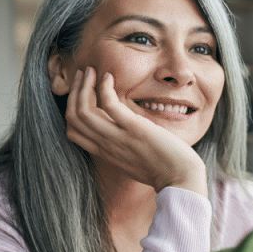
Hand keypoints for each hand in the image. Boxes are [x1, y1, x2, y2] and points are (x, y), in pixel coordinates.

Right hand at [64, 67, 207, 196]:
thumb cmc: (164, 169)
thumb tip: (125, 132)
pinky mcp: (135, 129)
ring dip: (83, 86)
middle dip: (74, 92)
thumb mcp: (135, 159)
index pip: (73, 132)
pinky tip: (108, 77)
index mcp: (106, 153)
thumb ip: (123, 146)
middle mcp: (107, 146)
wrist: (180, 179)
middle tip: (82, 75)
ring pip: (83, 111)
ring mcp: (119, 138)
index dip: (71, 109)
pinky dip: (103, 88)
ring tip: (89, 71)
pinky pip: (109, 105)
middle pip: (74, 118)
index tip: (81, 93)